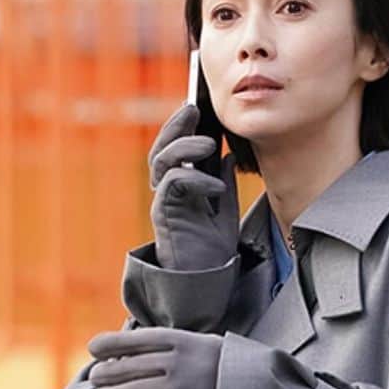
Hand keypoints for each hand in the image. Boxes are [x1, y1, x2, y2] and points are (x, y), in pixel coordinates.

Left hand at [88, 326, 222, 388]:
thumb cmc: (221, 366)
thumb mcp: (200, 344)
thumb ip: (169, 345)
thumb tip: (126, 351)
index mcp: (183, 339)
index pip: (137, 339)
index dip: (111, 343)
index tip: (92, 348)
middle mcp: (179, 361)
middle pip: (129, 366)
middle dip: (106, 373)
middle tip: (95, 378)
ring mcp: (181, 387)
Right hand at [148, 104, 239, 271]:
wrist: (208, 281)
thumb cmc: (212, 250)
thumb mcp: (226, 210)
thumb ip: (223, 182)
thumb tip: (227, 156)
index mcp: (182, 186)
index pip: (175, 148)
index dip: (182, 126)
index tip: (197, 107)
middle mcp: (168, 191)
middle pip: (162, 149)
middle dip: (175, 125)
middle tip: (192, 109)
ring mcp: (165, 202)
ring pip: (162, 162)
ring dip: (183, 147)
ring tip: (209, 143)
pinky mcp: (165, 215)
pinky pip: (174, 186)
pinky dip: (196, 179)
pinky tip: (217, 186)